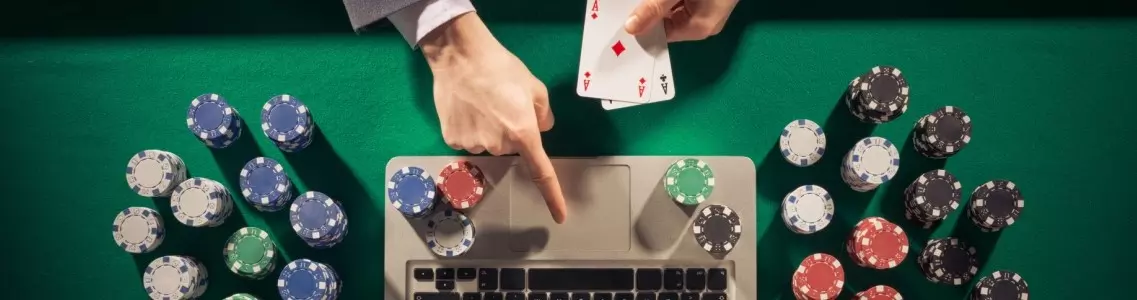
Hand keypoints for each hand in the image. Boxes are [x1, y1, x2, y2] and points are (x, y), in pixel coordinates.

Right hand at [420, 13, 567, 223]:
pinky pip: (466, 140)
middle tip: (501, 104)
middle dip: (510, 131)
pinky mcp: (453, 139)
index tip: (560, 216)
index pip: (541, 173)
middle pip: (509, 148)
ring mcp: (473, 144)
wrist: (460, 56)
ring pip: (487, 144)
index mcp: (524, 133)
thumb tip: (542, 128)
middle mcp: (499, 145)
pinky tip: (465, 107)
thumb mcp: (534, 87)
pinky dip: (468, 127)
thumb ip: (543, 113)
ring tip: (480, 101)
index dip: (553, 197)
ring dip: (487, 129)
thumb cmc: (500, 67)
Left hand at [624, 0, 738, 41]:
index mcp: (698, 28)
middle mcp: (703, 22)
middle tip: (624, 6)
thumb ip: (655, 8)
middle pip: (666, 20)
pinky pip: (682, 2)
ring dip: (658, 2)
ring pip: (673, 8)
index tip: (620, 21)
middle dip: (648, 10)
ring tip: (635, 2)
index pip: (662, 35)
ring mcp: (707, 8)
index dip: (641, 27)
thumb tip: (631, 27)